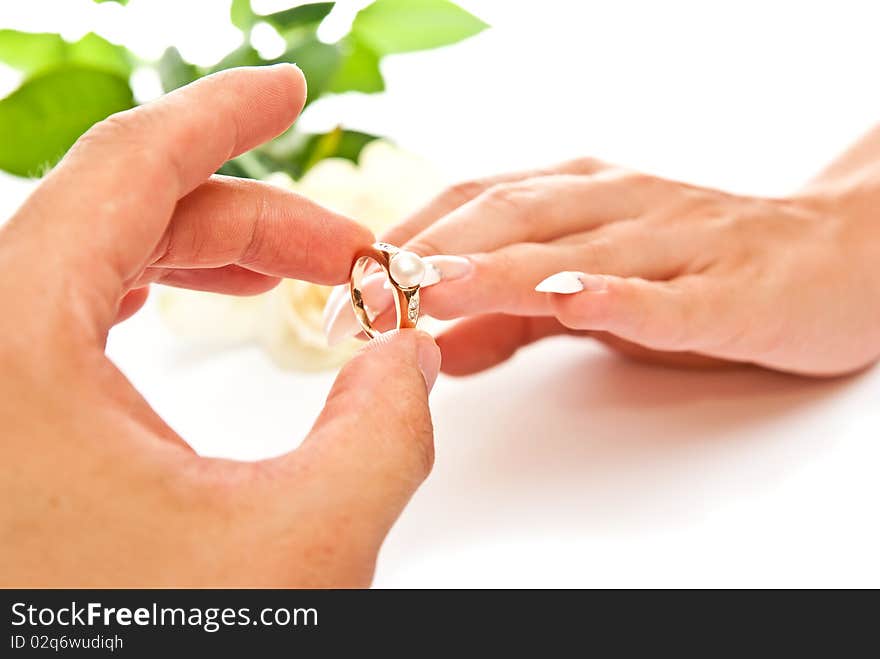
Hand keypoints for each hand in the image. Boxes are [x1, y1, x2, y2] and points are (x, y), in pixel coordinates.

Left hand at [0, 65, 439, 586]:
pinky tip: (213, 315)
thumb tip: (410, 355)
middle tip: (348, 253)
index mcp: (9, 354)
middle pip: (120, 216)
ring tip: (300, 279)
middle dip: (250, 215)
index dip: (220, 116)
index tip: (286, 88)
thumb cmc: (139, 648)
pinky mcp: (3, 423)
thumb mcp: (303, 548)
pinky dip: (156, 297)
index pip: (125, 172)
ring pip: (96, 264)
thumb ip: (387, 427)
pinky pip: (73, 315)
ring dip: (206, 254)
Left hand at [325, 153, 879, 376]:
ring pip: (578, 246)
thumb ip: (509, 320)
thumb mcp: (588, 295)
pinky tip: (574, 300)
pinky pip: (671, 293)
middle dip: (429, 250)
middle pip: (510, 215)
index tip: (341, 280)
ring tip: (433, 284)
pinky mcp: (732, 289)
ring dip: (500, 264)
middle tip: (359, 292)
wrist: (835, 259)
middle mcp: (618, 202)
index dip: (403, 237)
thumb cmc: (699, 269)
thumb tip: (428, 346)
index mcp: (579, 195)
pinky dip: (620, 296)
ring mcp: (676, 239)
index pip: (472, 203)